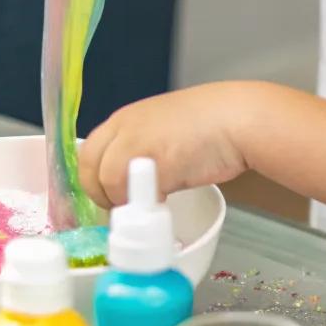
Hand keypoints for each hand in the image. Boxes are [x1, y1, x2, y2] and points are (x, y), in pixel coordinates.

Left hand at [78, 83, 269, 208]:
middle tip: (124, 207)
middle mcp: (123, 128)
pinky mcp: (153, 163)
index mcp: (124, 118)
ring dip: (124, 201)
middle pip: (90, 169)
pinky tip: (163, 200)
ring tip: (148, 203)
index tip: (110, 195)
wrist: (237, 119)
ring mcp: (136, 144)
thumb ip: (140, 148)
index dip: (95, 179)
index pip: (88, 154)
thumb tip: (129, 180)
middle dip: (102, 194)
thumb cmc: (210, 124)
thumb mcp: (162, 129)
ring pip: (107, 183)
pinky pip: (133, 193)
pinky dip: (143, 203)